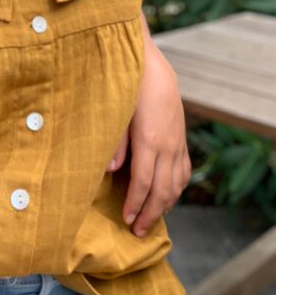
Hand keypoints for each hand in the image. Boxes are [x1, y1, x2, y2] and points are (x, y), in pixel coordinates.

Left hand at [106, 14, 191, 236]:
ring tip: (151, 219)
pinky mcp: (181, 135)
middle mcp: (167, 144)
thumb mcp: (115, 111)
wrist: (148, 62)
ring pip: (177, 183)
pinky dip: (177, 187)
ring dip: (165, 204)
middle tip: (138, 232)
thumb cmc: (125, 84)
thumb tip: (109, 172)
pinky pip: (184, 169)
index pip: (142, 183)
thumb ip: (114, 142)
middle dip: (150, 213)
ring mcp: (177, 140)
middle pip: (162, 190)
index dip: (135, 205)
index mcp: (149, 139)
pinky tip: (167, 194)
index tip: (127, 221)